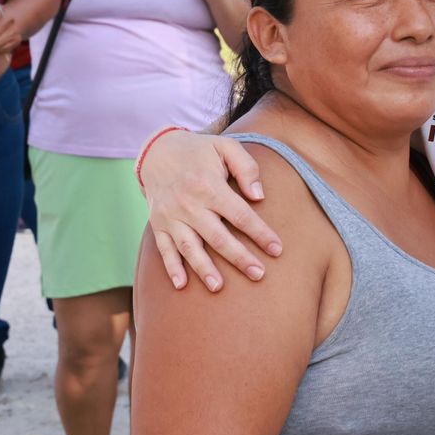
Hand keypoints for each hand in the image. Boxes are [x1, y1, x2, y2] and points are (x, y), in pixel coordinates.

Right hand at [141, 130, 282, 290]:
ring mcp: (171, 216)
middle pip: (217, 236)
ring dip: (203, 268)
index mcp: (209, 186)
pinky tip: (181, 285)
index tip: (277, 249)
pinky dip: (171, 267)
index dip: (260, 233)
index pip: (240, 215)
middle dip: (239, 258)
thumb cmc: (199, 151)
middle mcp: (189, 204)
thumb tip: (259, 196)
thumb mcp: (225, 147)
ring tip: (218, 287)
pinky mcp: (158, 224)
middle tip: (259, 275)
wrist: (157, 151)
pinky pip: (164, 248)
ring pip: (189, 247)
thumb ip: (246, 167)